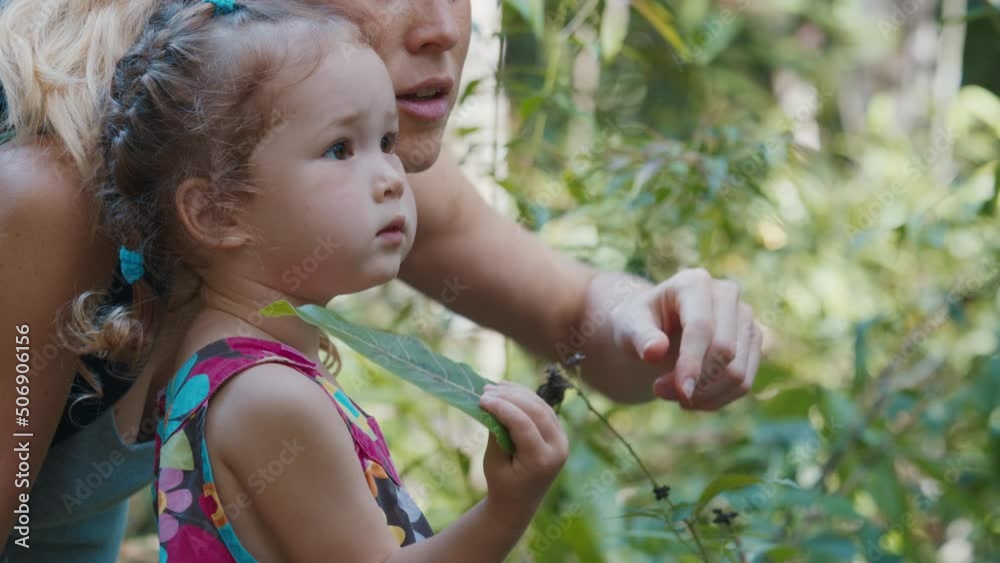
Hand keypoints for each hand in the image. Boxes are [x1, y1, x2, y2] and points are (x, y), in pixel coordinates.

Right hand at [478, 382, 567, 524]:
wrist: (519, 502)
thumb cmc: (501, 484)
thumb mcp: (494, 463)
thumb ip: (496, 434)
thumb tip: (491, 403)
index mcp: (542, 461)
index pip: (524, 425)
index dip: (503, 408)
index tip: (482, 399)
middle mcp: (558, 449)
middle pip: (536, 411)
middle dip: (510, 397)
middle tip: (485, 390)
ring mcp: (562, 440)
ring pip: (541, 406)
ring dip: (517, 393)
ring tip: (493, 387)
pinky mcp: (558, 433)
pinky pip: (543, 409)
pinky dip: (525, 397)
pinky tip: (507, 389)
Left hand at [612, 268, 762, 409]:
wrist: (655, 330)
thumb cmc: (639, 324)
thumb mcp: (629, 327)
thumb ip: (639, 337)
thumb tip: (654, 351)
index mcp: (694, 282)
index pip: (701, 327)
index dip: (692, 362)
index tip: (681, 392)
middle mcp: (727, 293)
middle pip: (725, 350)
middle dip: (696, 382)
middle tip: (658, 391)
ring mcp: (745, 317)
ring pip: (738, 372)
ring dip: (705, 395)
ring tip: (673, 395)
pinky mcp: (753, 340)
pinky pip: (744, 383)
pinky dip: (717, 399)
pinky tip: (692, 398)